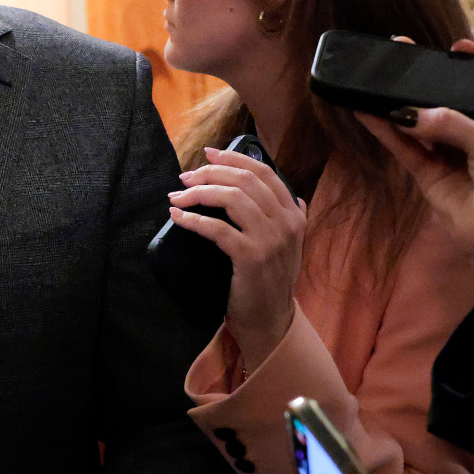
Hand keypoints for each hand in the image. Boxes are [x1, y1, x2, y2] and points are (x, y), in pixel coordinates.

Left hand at [170, 145, 308, 371]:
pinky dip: (193, 219)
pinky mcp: (251, 257)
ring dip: (198, 193)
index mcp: (293, 215)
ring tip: (178, 196)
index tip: (208, 154)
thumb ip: (294, 219)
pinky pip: (217, 229)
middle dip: (210, 173)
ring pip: (231, 198)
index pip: (265, 172)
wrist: (270, 320)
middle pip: (244, 180)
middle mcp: (285, 223)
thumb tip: (296, 195)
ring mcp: (270, 240)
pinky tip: (177, 216)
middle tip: (185, 177)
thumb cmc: (271, 281)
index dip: (234, 158)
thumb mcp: (290, 247)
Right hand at [357, 39, 473, 348]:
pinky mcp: (427, 175)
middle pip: (443, 100)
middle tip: (398, 50)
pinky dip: (384, 129)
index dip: (471, 64)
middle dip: (422, 79)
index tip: (455, 45)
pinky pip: (403, 146)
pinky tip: (365, 111)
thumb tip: (411, 113)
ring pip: (418, 122)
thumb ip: (453, 123)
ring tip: (372, 77)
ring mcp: (448, 154)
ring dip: (397, 102)